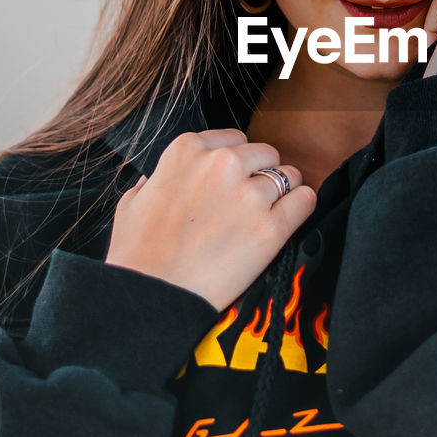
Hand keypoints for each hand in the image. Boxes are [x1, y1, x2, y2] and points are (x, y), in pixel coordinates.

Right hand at [105, 129, 316, 311]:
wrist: (151, 297)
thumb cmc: (136, 254)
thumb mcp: (132, 202)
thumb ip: (154, 180)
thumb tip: (155, 179)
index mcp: (188, 150)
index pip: (235, 139)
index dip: (237, 161)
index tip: (234, 179)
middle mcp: (223, 163)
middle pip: (265, 153)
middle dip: (261, 173)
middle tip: (251, 200)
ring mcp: (249, 194)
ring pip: (288, 175)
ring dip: (282, 191)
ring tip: (270, 212)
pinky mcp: (271, 228)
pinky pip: (304, 200)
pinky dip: (301, 205)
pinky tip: (291, 216)